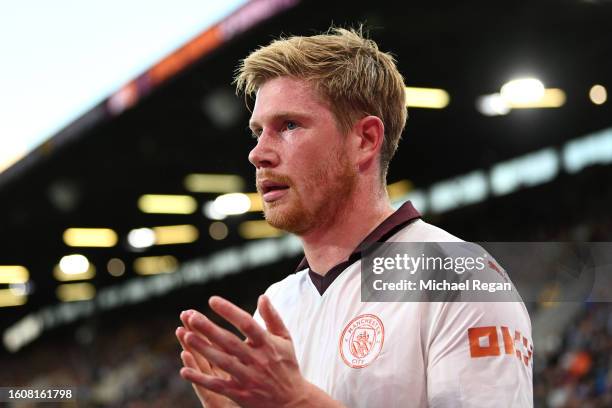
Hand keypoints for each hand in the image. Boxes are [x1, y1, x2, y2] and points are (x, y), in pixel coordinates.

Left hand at [179, 295, 343, 407]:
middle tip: (191, 316)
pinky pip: (218, 385)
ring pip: (222, 362)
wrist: (293, 401)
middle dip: (209, 329)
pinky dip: (201, 379)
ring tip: (186, 335)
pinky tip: (184, 371)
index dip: (229, 311)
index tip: (212, 300)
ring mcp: (249, 378)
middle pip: (230, 342)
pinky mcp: (241, 394)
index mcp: (268, 344)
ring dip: (203, 349)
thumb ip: (273, 318)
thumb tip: (262, 296)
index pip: (247, 324)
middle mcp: (258, 360)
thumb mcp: (285, 339)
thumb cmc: (287, 365)